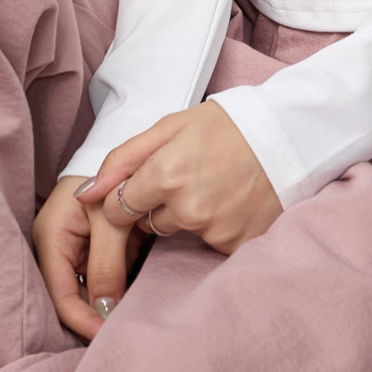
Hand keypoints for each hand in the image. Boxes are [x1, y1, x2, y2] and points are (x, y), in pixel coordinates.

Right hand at [32, 174, 146, 341]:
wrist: (129, 154)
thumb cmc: (113, 178)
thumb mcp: (109, 219)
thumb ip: (107, 263)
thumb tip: (108, 311)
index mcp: (51, 238)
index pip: (61, 294)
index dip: (83, 319)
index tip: (106, 337)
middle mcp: (58, 247)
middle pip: (73, 296)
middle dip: (95, 316)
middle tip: (119, 337)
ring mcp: (77, 248)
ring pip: (91, 289)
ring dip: (108, 304)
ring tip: (127, 324)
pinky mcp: (97, 246)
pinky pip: (105, 275)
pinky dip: (118, 287)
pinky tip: (132, 299)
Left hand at [74, 101, 281, 266]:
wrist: (287, 135)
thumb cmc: (226, 126)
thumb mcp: (171, 127)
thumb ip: (122, 159)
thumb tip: (84, 195)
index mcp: (165, 173)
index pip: (117, 209)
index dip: (131, 195)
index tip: (151, 181)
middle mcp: (186, 207)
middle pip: (148, 223)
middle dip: (160, 204)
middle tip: (192, 176)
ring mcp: (212, 229)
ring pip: (179, 232)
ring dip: (189, 215)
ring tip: (216, 185)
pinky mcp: (234, 244)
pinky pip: (207, 242)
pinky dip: (216, 226)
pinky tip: (232, 201)